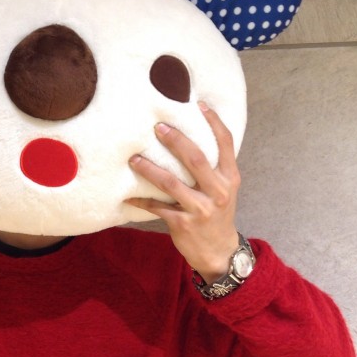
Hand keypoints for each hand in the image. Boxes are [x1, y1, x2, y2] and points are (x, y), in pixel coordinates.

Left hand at [126, 103, 240, 282]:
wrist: (219, 252)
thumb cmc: (217, 215)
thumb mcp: (225, 190)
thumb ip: (213, 168)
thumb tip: (189, 140)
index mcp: (230, 178)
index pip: (225, 144)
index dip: (214, 122)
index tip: (199, 105)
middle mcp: (218, 191)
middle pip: (196, 159)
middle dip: (175, 140)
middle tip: (158, 127)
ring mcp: (201, 208)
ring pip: (171, 183)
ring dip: (149, 169)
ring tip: (133, 159)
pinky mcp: (183, 224)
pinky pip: (157, 207)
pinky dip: (140, 201)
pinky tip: (126, 196)